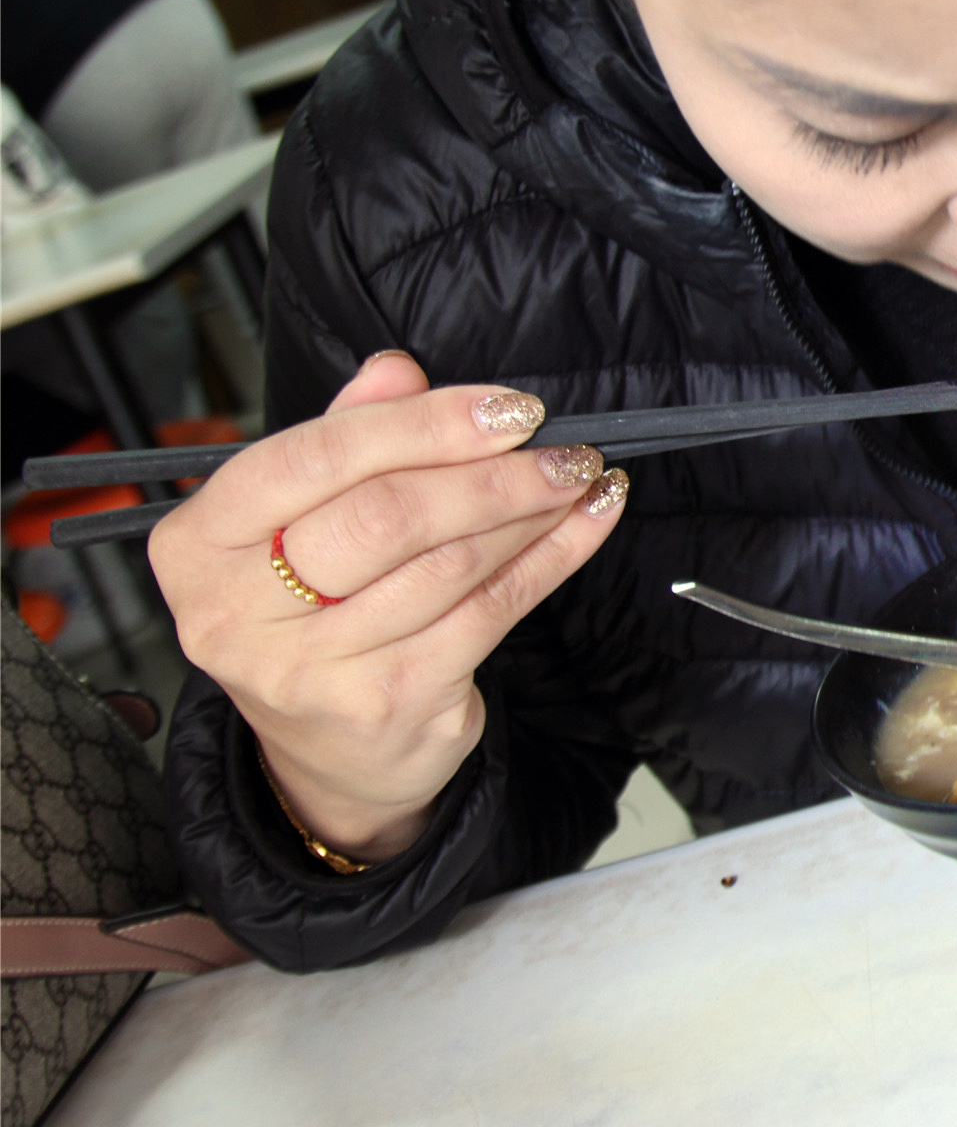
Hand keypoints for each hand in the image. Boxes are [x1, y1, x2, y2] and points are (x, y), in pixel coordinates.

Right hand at [149, 351, 628, 863]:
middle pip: (386, 514)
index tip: (504, 407)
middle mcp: (236, 611)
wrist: (332, 755)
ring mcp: (310, 668)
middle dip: (490, 472)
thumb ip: (345, 437)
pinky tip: (586, 523)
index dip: (421, 424)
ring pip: (449, 563)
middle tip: (560, 446)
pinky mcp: (387, 702)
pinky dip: (552, 558)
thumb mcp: (304, 521)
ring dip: (532, 510)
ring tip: (580, 476)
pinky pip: (490, 611)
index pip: (314, 457)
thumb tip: (397, 371)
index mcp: (200, 542)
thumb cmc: (315, 616)